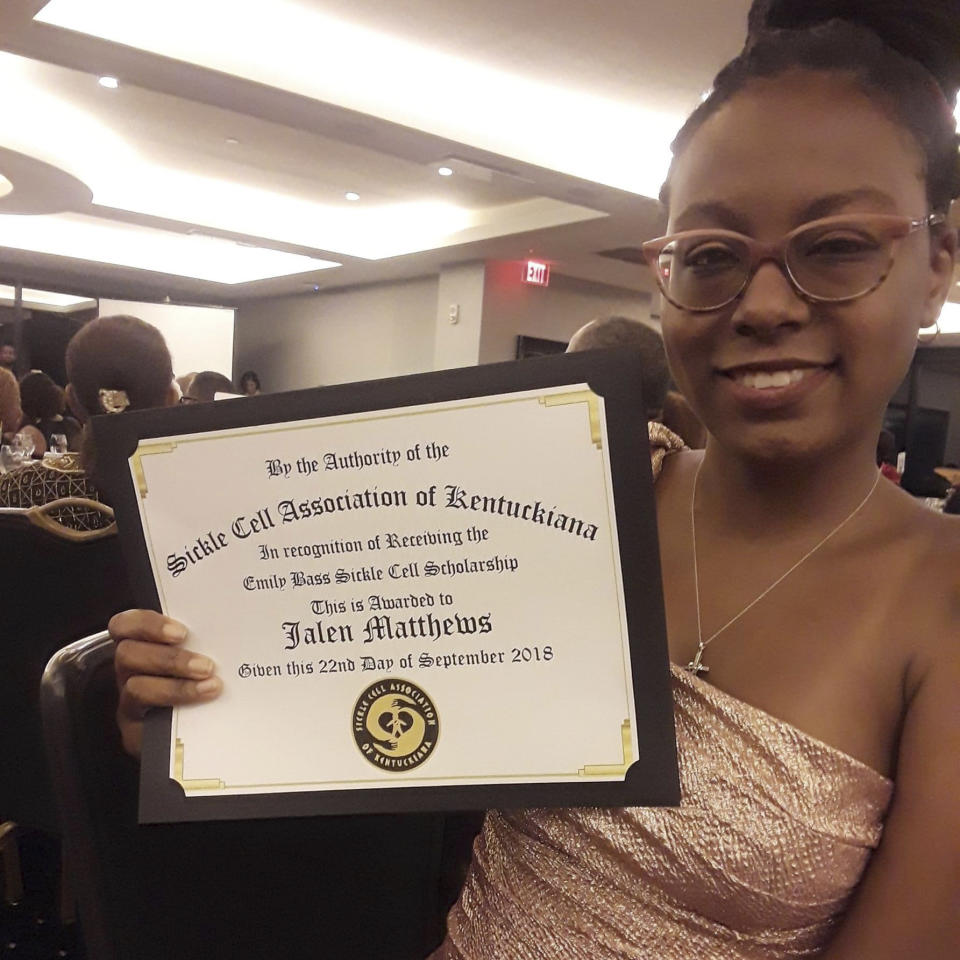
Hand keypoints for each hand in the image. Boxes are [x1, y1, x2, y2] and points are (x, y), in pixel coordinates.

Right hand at [110, 609, 221, 756]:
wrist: (194, 736)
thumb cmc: (200, 680)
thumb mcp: (198, 654)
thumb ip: (202, 642)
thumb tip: (231, 631)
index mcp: (142, 645)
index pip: (125, 625)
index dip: (147, 625)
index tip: (181, 632)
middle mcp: (129, 672)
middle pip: (127, 654)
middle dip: (170, 659)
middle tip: (205, 666)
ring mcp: (130, 702)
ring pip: (136, 689)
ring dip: (175, 687)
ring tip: (210, 687)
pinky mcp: (135, 732)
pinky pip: (144, 725)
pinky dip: (174, 716)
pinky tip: (200, 713)